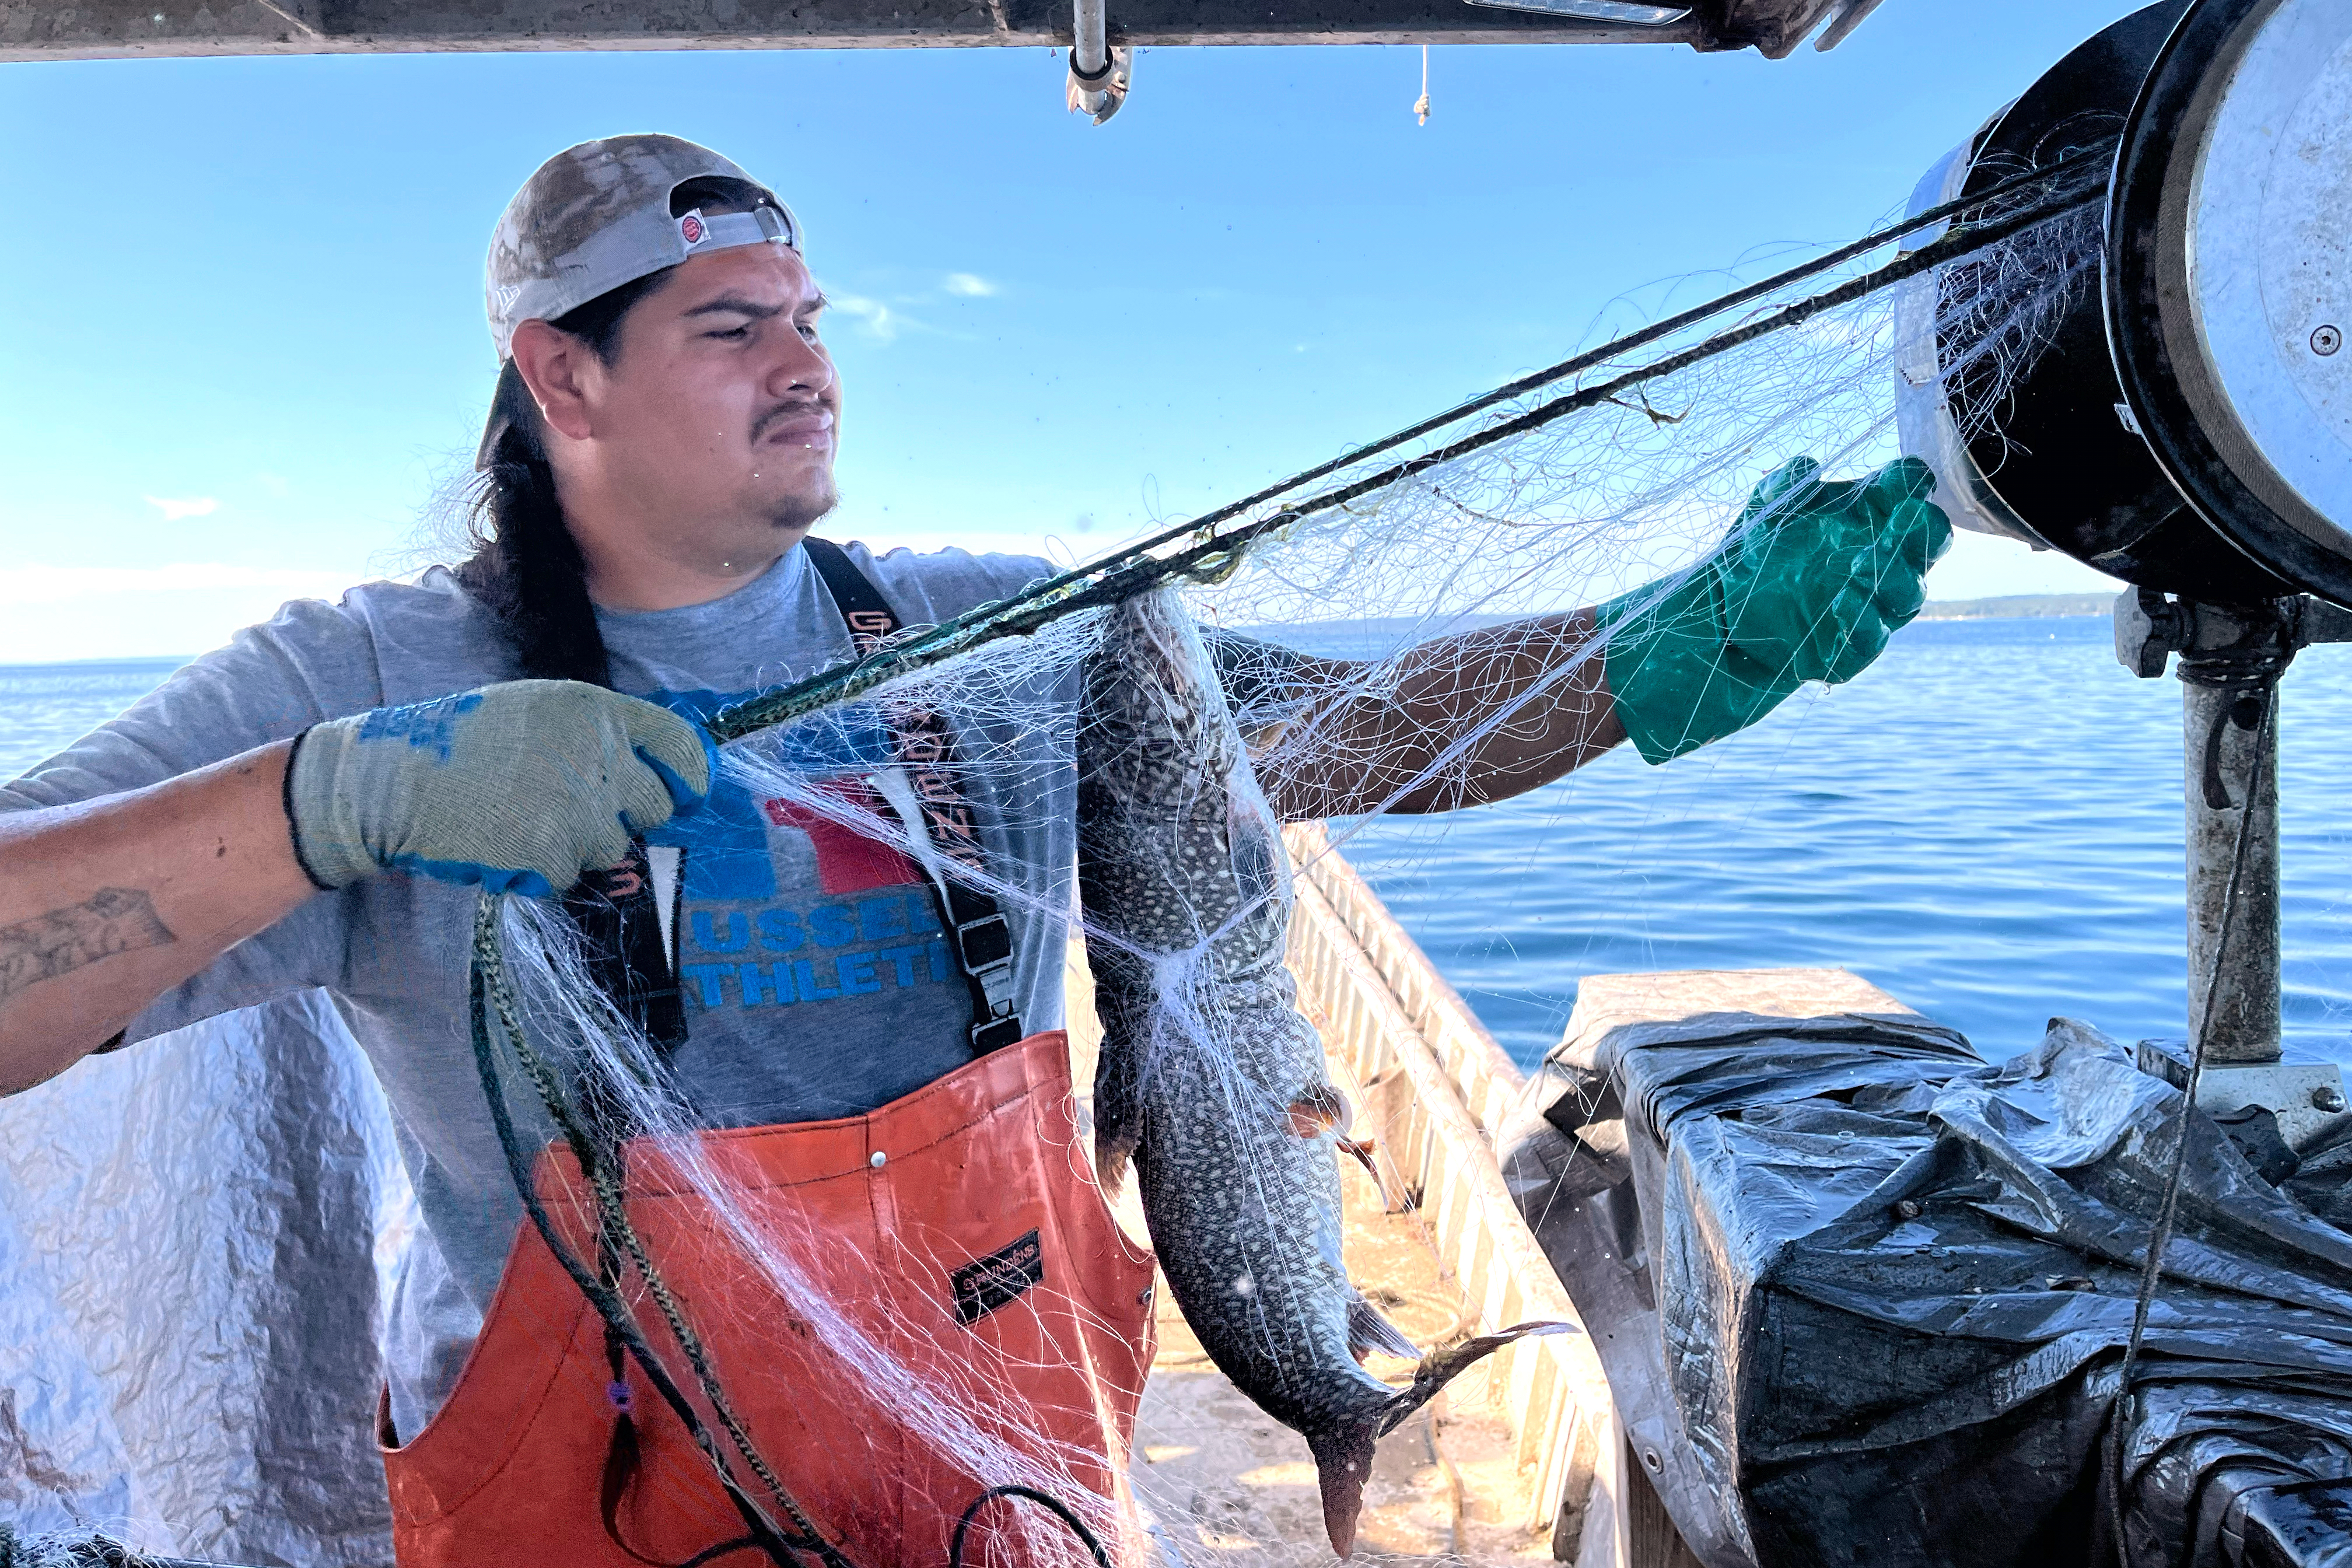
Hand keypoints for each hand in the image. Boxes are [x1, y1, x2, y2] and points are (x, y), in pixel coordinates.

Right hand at [286, 680, 715, 896]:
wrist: (390, 780)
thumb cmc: (463, 743)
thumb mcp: (537, 712)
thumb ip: (597, 736)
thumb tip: (655, 774)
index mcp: (596, 711)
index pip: (682, 747)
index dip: (690, 778)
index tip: (687, 796)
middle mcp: (598, 755)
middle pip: (653, 808)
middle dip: (623, 817)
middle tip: (569, 811)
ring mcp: (578, 808)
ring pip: (610, 849)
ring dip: (575, 847)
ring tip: (519, 819)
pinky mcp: (551, 853)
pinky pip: (568, 877)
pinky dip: (540, 870)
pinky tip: (502, 842)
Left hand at [1601, 456, 1950, 763]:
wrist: (1715, 619)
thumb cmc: (1752, 556)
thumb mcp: (1760, 512)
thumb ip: (1783, 483)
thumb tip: (1807, 468)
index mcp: (1868, 518)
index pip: (1910, 490)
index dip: (1912, 481)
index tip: (1897, 480)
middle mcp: (1881, 562)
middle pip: (1928, 542)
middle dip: (1922, 530)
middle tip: (1903, 520)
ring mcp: (1869, 607)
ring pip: (1908, 595)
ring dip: (1896, 578)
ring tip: (1861, 565)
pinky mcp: (1847, 651)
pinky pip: (1870, 641)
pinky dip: (1864, 624)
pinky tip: (1843, 604)